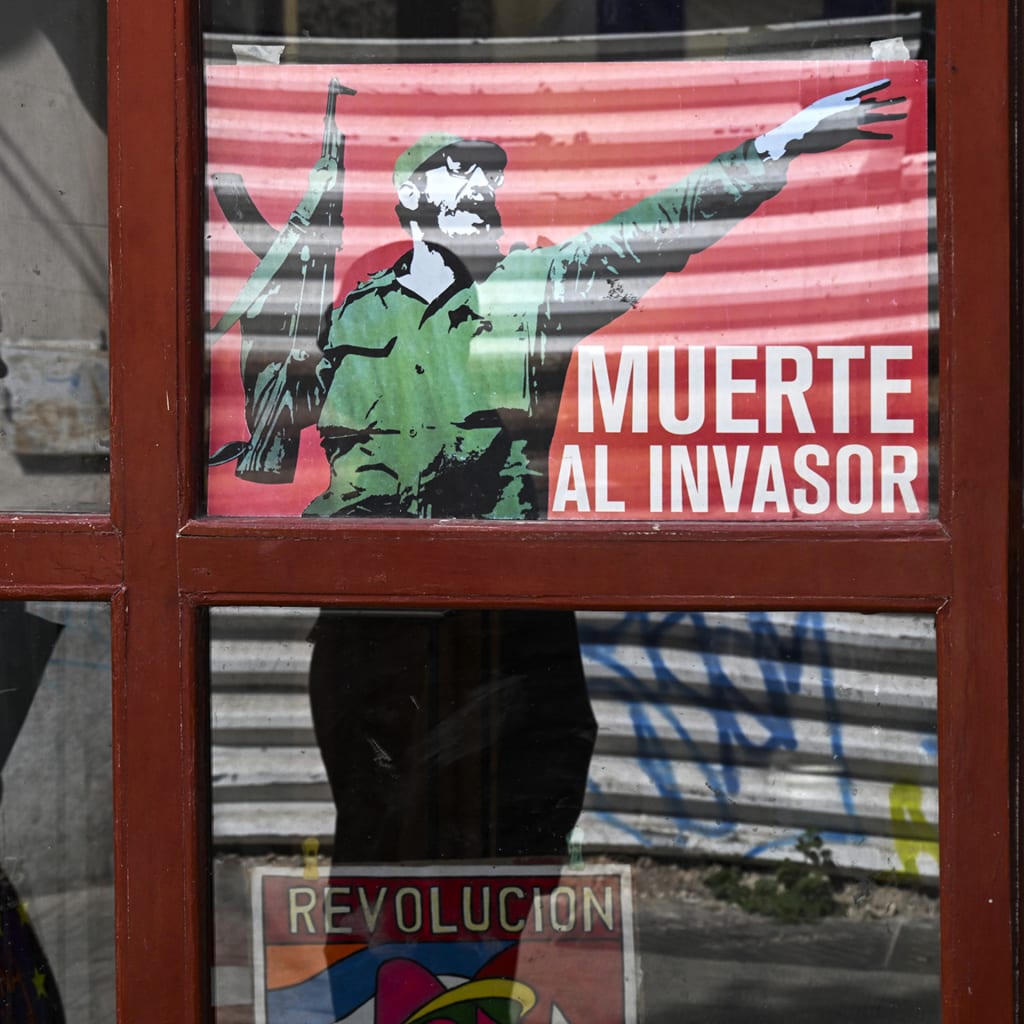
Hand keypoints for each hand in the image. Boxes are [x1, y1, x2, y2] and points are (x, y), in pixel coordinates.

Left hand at [755, 79, 906, 160]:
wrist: (796, 139)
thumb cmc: (799, 129)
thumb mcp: (807, 125)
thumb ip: (823, 118)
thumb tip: (820, 122)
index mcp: (839, 103)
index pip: (860, 92)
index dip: (875, 86)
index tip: (889, 81)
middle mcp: (847, 111)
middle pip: (871, 105)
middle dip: (887, 102)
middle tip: (904, 99)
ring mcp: (849, 122)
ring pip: (872, 119)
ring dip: (888, 118)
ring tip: (903, 115)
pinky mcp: (848, 135)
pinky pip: (867, 134)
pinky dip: (878, 134)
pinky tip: (890, 135)